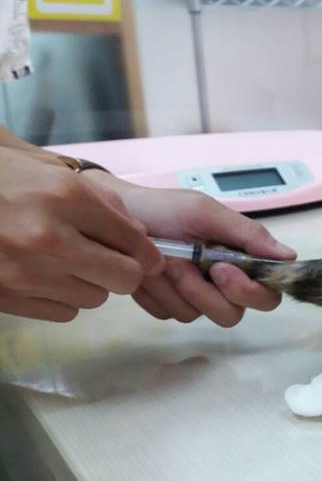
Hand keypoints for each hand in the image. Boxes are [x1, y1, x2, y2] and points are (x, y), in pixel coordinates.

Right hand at [0, 147, 162, 321]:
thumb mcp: (46, 168)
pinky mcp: (4, 296)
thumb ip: (97, 198)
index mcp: (64, 197)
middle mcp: (48, 237)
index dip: (148, 252)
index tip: (149, 255)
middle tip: (111, 260)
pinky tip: (44, 276)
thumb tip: (137, 233)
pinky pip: (62, 312)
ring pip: (94, 298)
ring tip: (67, 262)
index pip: (135, 241)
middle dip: (124, 271)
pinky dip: (61, 298)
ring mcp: (24, 271)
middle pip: (124, 279)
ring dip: (90, 284)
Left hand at [95, 178, 296, 326]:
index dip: (251, 291)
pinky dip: (155, 292)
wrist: (115, 214)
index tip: (222, 269)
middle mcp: (223, 285)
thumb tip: (291, 256)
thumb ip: (247, 234)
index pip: (267, 294)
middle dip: (204, 293)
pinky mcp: (166, 306)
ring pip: (196, 315)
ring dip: (175, 288)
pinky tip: (147, 271)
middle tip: (182, 264)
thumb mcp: (206, 212)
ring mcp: (193, 299)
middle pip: (232, 315)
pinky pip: (167, 313)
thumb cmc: (164, 208)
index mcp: (241, 261)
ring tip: (160, 258)